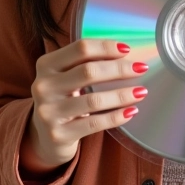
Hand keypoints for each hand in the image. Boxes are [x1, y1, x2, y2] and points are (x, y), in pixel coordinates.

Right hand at [20, 39, 147, 174]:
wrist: (45, 138)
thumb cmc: (64, 98)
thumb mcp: (66, 76)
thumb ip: (85, 62)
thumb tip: (125, 52)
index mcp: (46, 65)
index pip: (80, 48)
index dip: (106, 47)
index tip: (127, 49)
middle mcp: (43, 86)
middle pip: (88, 71)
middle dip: (119, 69)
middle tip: (141, 68)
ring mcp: (48, 112)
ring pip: (93, 100)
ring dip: (122, 94)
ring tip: (141, 92)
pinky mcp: (58, 135)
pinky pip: (94, 123)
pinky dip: (116, 117)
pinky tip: (131, 111)